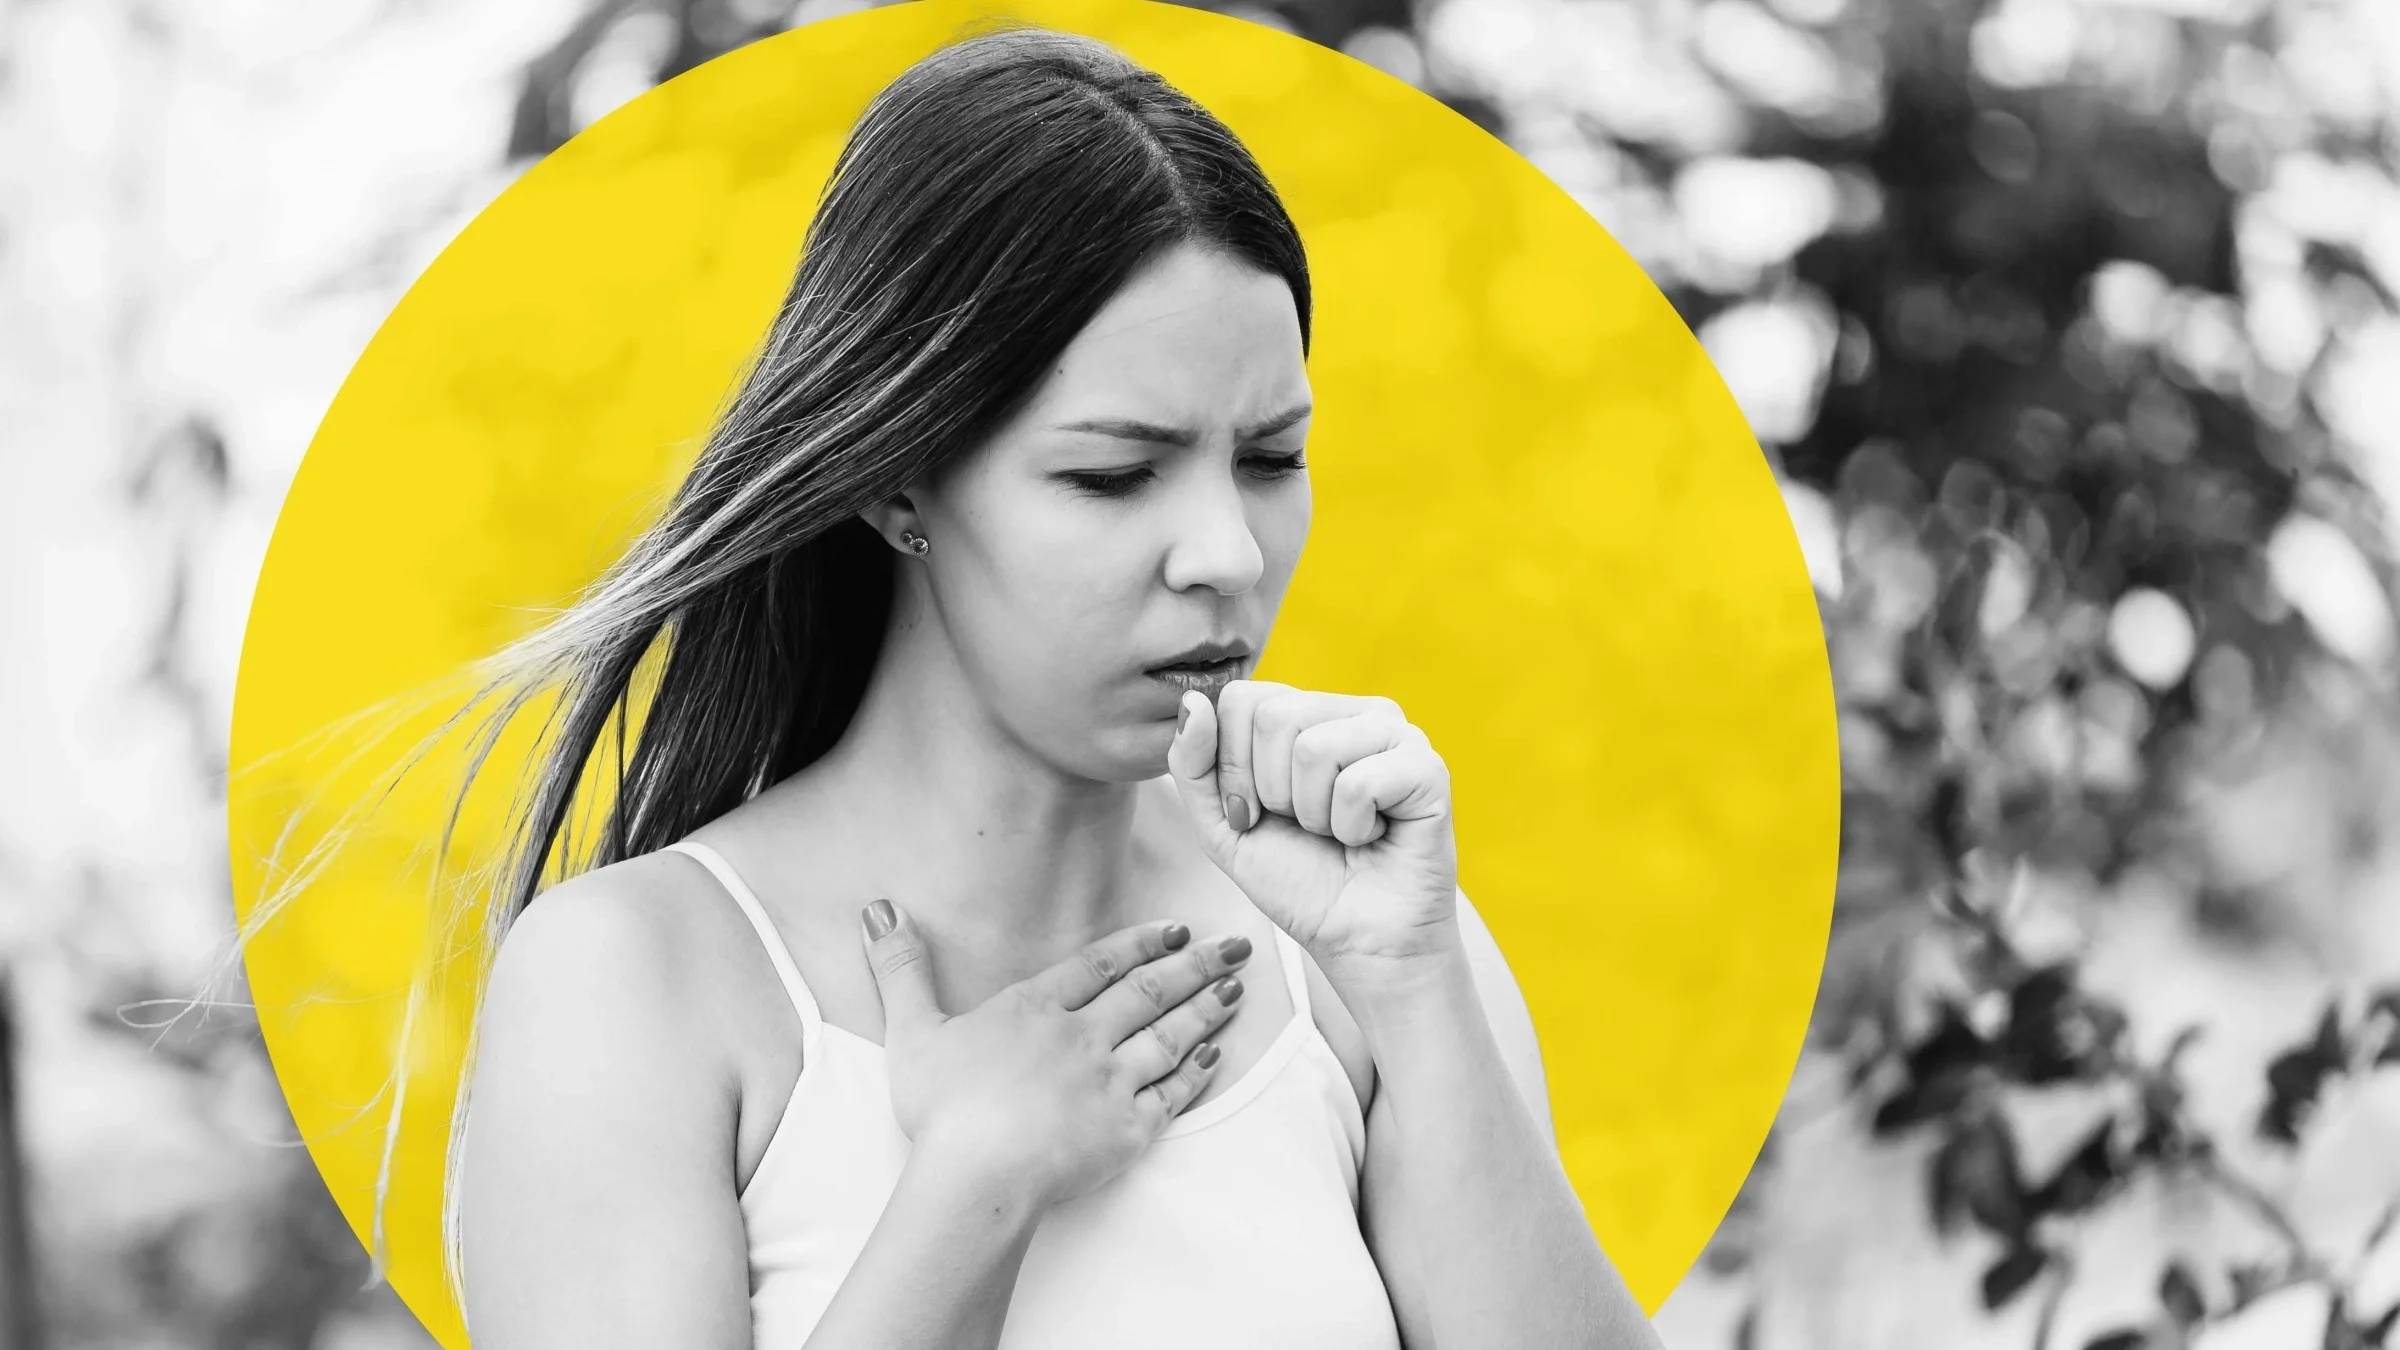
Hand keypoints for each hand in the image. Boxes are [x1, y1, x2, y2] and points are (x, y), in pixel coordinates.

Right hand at [857, 901, 1254, 1210]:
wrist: (978, 1173)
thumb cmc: (941, 1109)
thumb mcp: (912, 1029)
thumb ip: (901, 968)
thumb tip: (879, 910)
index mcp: (1036, 1009)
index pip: (1098, 965)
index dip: (1139, 945)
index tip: (1175, 928)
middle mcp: (1083, 1038)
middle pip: (1148, 993)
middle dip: (1195, 965)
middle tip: (1236, 946)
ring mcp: (1111, 1083)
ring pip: (1169, 1036)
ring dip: (1206, 1010)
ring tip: (1236, 989)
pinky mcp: (1128, 1130)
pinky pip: (1172, 1095)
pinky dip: (1197, 1073)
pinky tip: (1216, 1056)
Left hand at [1166, 681, 1461, 980]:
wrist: (1360, 942)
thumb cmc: (1299, 880)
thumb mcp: (1221, 825)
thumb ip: (1193, 764)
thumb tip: (1194, 701)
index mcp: (1308, 711)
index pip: (1242, 699)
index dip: (1234, 768)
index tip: (1257, 813)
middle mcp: (1354, 711)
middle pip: (1275, 716)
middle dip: (1272, 792)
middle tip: (1306, 827)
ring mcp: (1397, 734)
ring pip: (1314, 748)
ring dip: (1313, 814)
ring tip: (1340, 832)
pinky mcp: (1428, 768)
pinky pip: (1359, 783)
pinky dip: (1352, 827)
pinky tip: (1372, 837)